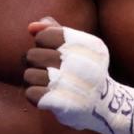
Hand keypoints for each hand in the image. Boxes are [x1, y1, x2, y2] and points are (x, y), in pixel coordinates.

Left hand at [24, 17, 133, 133]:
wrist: (105, 106)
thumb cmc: (84, 70)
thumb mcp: (76, 45)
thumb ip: (53, 30)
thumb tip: (31, 27)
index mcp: (87, 44)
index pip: (43, 35)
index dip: (42, 44)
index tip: (55, 52)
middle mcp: (81, 62)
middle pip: (31, 55)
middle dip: (37, 64)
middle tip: (53, 72)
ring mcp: (72, 84)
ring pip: (29, 75)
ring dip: (36, 82)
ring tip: (53, 85)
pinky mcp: (63, 103)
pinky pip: (30, 93)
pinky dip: (36, 96)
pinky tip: (50, 97)